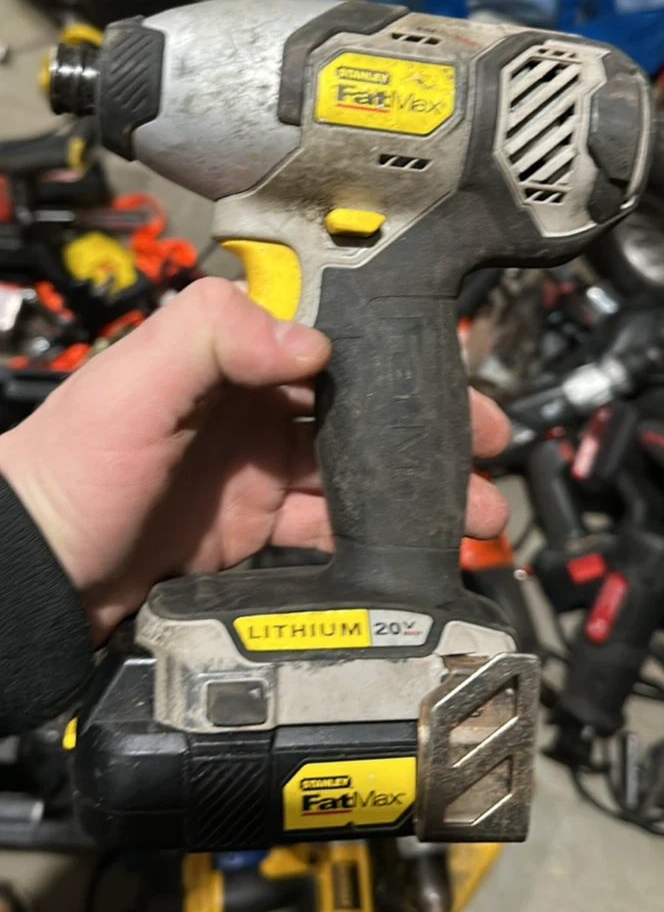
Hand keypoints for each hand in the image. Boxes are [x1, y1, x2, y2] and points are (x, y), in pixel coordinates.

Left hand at [0, 278, 509, 640]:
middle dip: (426, 428)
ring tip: (474, 513)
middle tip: (485, 447)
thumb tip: (310, 341)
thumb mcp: (131, 385)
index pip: (330, 340)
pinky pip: (330, 529)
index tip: (452, 373)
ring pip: (356, 474)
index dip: (398, 355)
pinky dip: (375, 541)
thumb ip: (213, 336)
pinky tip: (412, 550)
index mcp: (225, 357)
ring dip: (415, 491)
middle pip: (359, 409)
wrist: (35, 576)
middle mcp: (247, 408)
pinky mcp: (252, 531)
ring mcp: (253, 472)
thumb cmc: (65, 470)